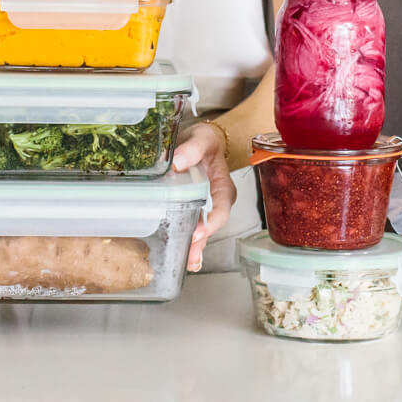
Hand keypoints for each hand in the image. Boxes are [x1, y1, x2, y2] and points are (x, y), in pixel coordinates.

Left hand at [171, 122, 235, 271]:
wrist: (199, 142)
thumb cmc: (204, 141)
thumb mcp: (202, 139)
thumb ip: (193, 148)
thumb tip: (179, 161)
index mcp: (222, 186)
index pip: (221, 207)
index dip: (211, 222)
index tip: (199, 231)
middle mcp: (215, 201)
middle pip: (211, 226)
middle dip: (201, 242)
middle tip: (189, 257)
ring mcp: (204, 208)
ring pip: (202, 231)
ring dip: (194, 248)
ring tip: (186, 262)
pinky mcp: (192, 210)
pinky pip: (191, 228)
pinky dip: (187, 243)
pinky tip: (179, 256)